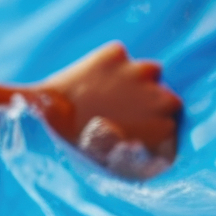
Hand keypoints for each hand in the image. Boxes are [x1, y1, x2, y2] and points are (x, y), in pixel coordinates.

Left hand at [32, 42, 182, 176]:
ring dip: (134, 79)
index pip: (171, 124)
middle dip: (150, 101)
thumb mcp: (115, 161)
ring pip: (149, 71)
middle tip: (120, 109)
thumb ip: (142, 156)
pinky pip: (118, 56)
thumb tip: (155, 156)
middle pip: (166, 96)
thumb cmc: (77, 145)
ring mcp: (139, 72)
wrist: (43, 113)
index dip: (152, 124)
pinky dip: (107, 64)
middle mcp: (160, 98)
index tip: (134, 126)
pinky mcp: (116, 54)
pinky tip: (89, 78)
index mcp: (164, 128)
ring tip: (106, 92)